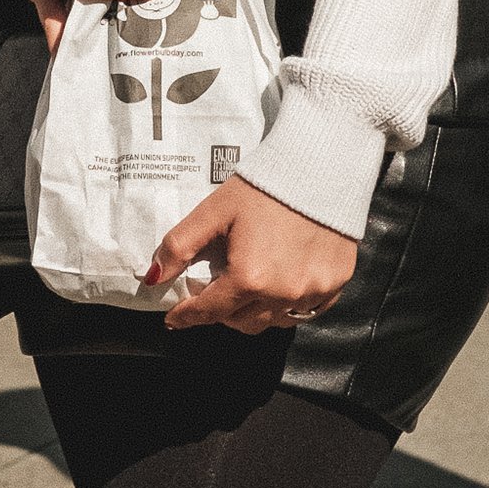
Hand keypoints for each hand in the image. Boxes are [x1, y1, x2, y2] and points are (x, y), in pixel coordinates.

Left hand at [146, 177, 359, 335]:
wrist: (322, 165)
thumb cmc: (264, 186)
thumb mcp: (215, 211)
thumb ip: (180, 245)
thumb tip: (153, 277)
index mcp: (250, 278)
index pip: (209, 312)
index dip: (187, 316)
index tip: (175, 318)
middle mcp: (283, 295)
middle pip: (242, 323)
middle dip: (221, 312)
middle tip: (213, 291)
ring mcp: (313, 293)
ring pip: (274, 322)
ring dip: (254, 312)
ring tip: (246, 287)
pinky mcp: (335, 285)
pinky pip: (306, 312)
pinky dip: (287, 306)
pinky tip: (280, 285)